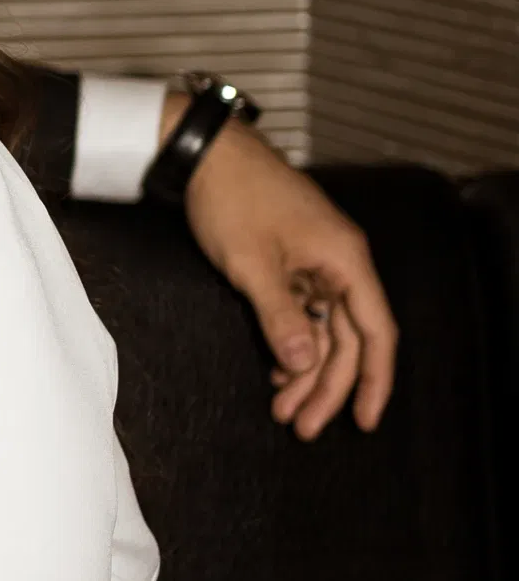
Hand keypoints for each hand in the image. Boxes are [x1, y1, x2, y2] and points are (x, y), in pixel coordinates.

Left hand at [179, 110, 397, 437]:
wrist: (203, 154)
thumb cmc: (231, 200)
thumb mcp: (252, 265)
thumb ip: (281, 317)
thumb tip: (306, 364)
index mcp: (345, 261)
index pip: (376, 332)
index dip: (373, 380)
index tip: (363, 421)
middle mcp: (340, 263)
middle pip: (347, 338)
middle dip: (326, 386)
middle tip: (300, 427)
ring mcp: (316, 261)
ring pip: (322, 328)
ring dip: (304, 369)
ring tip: (281, 408)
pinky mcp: (291, 259)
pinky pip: (302, 310)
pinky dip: (291, 341)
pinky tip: (276, 370)